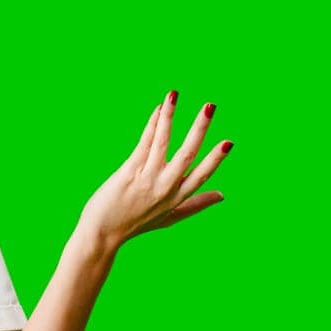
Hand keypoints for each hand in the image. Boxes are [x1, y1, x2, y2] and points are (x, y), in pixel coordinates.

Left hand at [77, 90, 233, 249]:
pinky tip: (158, 108)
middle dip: (199, 129)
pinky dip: (152, 125)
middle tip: (210, 106)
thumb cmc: (135, 224)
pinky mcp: (128, 173)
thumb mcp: (170, 217)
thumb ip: (196, 205)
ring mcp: (145, 180)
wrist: (101, 235)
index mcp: (176, 198)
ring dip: (169, 117)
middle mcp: (163, 188)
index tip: (229, 143)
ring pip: (162, 143)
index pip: (201, 176)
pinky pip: (143, 144)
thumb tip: (222, 195)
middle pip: (186, 155)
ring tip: (174, 95)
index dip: (215, 159)